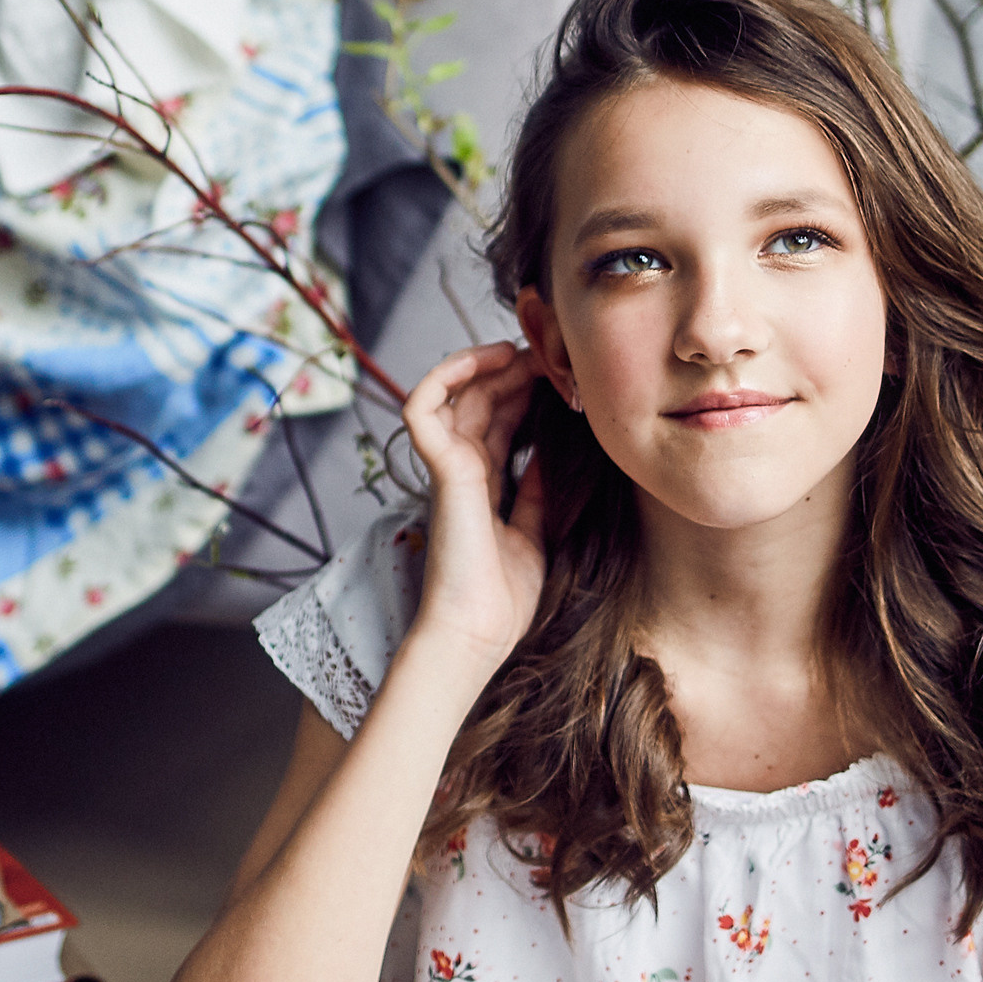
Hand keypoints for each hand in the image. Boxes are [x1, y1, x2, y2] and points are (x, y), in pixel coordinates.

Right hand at [399, 342, 547, 679]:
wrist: (479, 632)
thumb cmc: (503, 597)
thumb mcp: (535, 531)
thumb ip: (536, 490)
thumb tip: (553, 454)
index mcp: (484, 483)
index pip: (500, 419)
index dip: (525, 390)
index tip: (560, 377)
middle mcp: (462, 468)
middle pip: (482, 398)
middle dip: (514, 368)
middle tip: (549, 353)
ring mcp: (448, 466)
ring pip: (453, 392)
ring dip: (485, 362)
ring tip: (520, 349)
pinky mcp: (440, 469)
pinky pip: (422, 407)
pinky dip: (444, 375)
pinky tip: (484, 360)